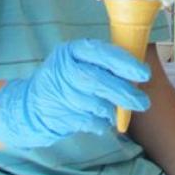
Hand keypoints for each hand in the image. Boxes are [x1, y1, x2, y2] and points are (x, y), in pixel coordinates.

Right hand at [0, 39, 149, 148]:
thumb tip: (138, 71)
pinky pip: (89, 122)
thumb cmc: (66, 78)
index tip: (144, 73)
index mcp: (72, 50)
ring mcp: (59, 93)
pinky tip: (102, 120)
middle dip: (123, 92)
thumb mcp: (78, 61)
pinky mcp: (58, 116)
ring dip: (112, 110)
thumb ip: (103, 62)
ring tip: (118, 110)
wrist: (30, 104)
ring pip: (95, 104)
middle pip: (98, 81)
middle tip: (142, 102)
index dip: (124, 63)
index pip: (101, 53)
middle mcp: (63, 69)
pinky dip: (101, 123)